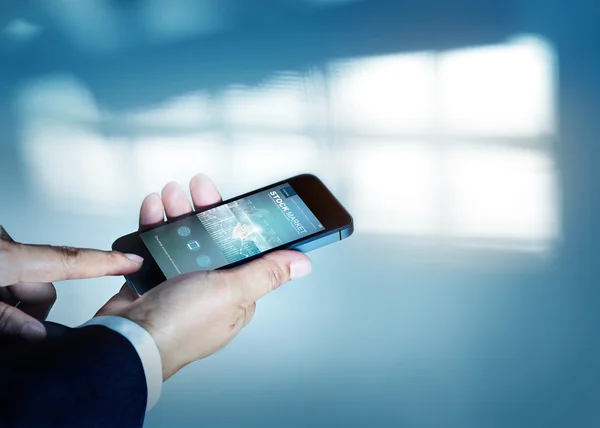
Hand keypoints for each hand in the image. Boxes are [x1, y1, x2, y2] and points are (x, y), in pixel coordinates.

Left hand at [0, 226, 143, 339]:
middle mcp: (5, 246)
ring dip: (14, 301)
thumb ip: (8, 319)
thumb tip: (36, 333)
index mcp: (5, 259)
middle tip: (10, 324)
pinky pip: (12, 268)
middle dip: (33, 306)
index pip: (69, 260)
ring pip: (27, 280)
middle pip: (43, 283)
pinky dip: (5, 287)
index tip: (134, 261)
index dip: (107, 262)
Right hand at [97, 174, 311, 379]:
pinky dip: (154, 225)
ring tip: (171, 195)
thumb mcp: (231, 293)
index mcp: (235, 294)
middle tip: (197, 188)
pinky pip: (157, 245)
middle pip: (213, 238)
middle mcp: (209, 289)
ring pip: (184, 238)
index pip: (245, 250)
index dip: (239, 222)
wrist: (126, 340)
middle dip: (204, 210)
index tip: (232, 201)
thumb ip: (265, 273)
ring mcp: (178, 284)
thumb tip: (301, 264)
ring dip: (178, 212)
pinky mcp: (152, 279)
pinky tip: (153, 210)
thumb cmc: (180, 326)